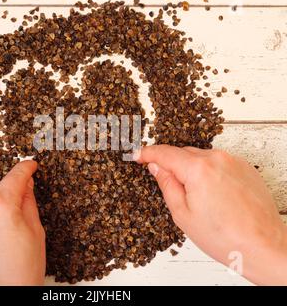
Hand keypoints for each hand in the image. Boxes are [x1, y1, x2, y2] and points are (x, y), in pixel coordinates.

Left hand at [0, 160, 45, 285]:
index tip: (30, 165)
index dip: (26, 168)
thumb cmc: (21, 272)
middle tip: (20, 218)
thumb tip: (26, 185)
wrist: (2, 298)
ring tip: (3, 240)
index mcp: (0, 206)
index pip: (15, 176)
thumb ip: (29, 201)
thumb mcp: (36, 231)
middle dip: (9, 199)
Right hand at [135, 145, 286, 284]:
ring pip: (201, 157)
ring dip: (191, 169)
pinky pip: (218, 162)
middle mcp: (217, 159)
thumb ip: (167, 184)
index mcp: (198, 170)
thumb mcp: (183, 214)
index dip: (148, 153)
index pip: (165, 153)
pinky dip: (208, 172)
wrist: (263, 246)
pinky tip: (211, 194)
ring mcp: (234, 162)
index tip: (138, 155)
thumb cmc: (224, 237)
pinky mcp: (245, 168)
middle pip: (183, 153)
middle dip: (171, 164)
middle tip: (167, 184)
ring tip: (195, 196)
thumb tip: (156, 166)